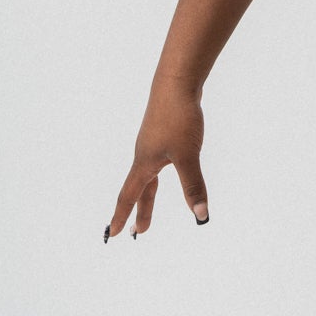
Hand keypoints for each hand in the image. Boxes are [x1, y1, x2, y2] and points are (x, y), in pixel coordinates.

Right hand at [104, 73, 208, 240]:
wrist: (177, 82)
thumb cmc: (179, 118)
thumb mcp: (187, 156)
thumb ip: (193, 186)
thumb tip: (201, 216)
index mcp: (144, 163)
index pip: (129, 196)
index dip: (121, 216)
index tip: (113, 234)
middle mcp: (144, 154)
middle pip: (139, 189)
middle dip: (139, 211)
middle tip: (137, 231)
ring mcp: (153, 141)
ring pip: (148, 175)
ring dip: (147, 194)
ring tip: (146, 205)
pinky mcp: (163, 130)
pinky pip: (157, 160)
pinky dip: (157, 174)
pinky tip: (166, 166)